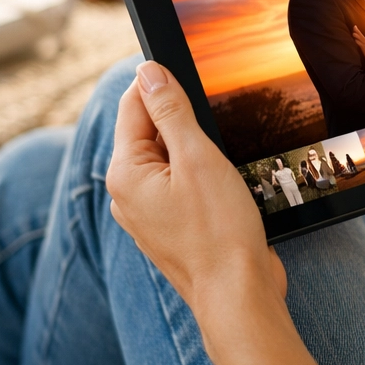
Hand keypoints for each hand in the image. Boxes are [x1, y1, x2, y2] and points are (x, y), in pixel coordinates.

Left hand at [107, 62, 282, 307]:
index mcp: (126, 172)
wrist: (238, 293)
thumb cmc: (220, 229)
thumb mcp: (198, 158)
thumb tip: (149, 71)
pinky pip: (180, 182)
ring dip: (197, 149)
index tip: (197, 74)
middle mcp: (128, 192)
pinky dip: (202, 173)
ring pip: (171, 157)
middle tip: (219, 132)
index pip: (135, 105)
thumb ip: (171, 111)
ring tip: (224, 164)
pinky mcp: (172, 224)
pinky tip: (225, 184)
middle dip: (186, 121)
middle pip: (152, 130)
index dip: (164, 83)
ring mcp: (149, 212)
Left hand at [352, 26, 364, 71]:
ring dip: (357, 35)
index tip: (356, 28)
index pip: (363, 37)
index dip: (359, 33)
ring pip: (361, 39)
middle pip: (362, 36)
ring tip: (353, 30)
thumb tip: (362, 46)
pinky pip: (361, 45)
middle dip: (358, 31)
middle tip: (354, 26)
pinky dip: (358, 41)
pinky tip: (355, 39)